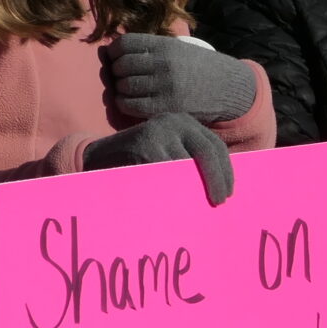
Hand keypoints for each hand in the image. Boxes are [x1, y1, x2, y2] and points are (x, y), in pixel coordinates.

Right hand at [85, 111, 235, 204]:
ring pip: (187, 166)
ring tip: (196, 205)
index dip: (225, 171)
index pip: (215, 146)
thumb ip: (190, 159)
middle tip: (220, 202)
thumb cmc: (139, 160)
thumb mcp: (168, 151)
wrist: (97, 156)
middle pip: (207, 152)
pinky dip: (172, 190)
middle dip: (217, 180)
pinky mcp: (145, 145)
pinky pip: (167, 172)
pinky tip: (174, 203)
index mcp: (185, 122)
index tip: (229, 193)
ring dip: (193, 188)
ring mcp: (158, 131)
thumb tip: (222, 184)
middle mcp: (174, 121)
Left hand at [103, 34, 259, 125]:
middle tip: (125, 77)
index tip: (118, 59)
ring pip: (123, 86)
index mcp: (165, 45)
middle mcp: (163, 63)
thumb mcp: (177, 48)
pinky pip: (130, 105)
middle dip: (118, 73)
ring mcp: (165, 86)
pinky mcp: (166, 107)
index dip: (115, 52)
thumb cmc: (198, 67)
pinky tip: (132, 103)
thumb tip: (107, 51)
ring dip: (121, 90)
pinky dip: (125, 104)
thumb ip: (148, 48)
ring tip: (131, 91)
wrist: (228, 87)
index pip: (124, 44)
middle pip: (121, 66)